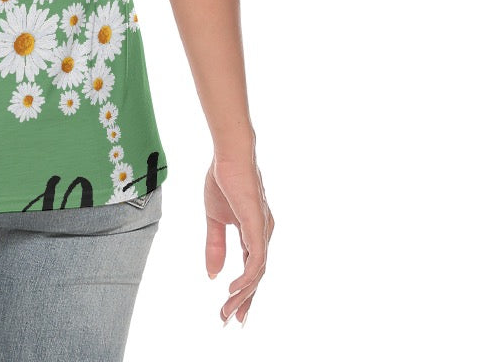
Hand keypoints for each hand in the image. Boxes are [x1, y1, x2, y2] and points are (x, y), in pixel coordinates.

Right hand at [204, 152, 274, 324]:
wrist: (228, 155)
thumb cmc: (223, 179)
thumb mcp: (214, 218)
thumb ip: (214, 245)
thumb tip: (212, 274)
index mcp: (255, 232)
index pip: (252, 269)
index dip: (243, 291)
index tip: (231, 311)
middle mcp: (263, 234)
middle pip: (256, 276)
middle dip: (244, 301)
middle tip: (229, 321)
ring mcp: (262, 231)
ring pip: (257, 272)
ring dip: (242, 294)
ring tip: (227, 310)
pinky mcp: (257, 226)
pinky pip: (256, 260)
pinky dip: (247, 277)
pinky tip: (234, 289)